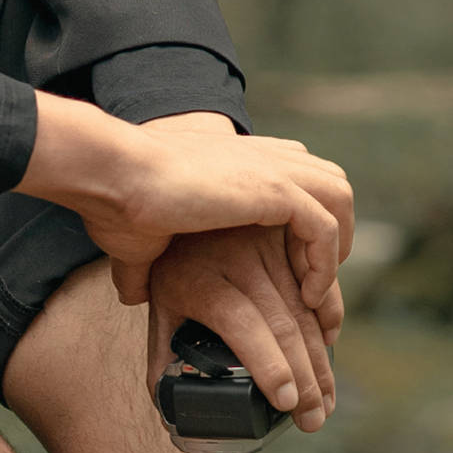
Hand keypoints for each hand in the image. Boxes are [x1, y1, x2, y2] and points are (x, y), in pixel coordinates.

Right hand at [130, 112, 351, 312]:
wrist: (113, 174)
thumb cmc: (117, 203)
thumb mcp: (140, 237)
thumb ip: (143, 264)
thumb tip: (131, 296)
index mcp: (234, 159)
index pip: (296, 174)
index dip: (305, 220)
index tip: (293, 272)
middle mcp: (260, 156)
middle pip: (329, 180)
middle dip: (334, 229)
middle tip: (311, 279)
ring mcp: (270, 169)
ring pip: (339, 197)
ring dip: (336, 246)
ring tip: (316, 290)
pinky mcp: (273, 190)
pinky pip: (325, 228)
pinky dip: (324, 265)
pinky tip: (307, 296)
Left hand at [145, 225, 342, 434]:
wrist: (172, 197)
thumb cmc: (166, 266)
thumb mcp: (157, 307)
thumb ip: (161, 358)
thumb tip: (168, 415)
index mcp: (197, 280)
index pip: (242, 324)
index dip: (268, 365)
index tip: (286, 402)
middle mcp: (234, 259)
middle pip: (282, 324)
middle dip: (305, 379)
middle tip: (313, 419)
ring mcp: (264, 243)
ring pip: (304, 306)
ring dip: (321, 358)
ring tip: (326, 402)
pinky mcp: (285, 233)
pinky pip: (318, 277)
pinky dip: (329, 312)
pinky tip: (329, 345)